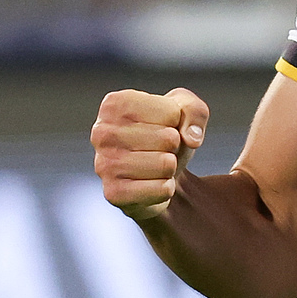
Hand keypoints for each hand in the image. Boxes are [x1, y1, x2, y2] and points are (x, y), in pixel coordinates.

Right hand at [92, 88, 208, 220]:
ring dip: (170, 167)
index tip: (162, 125)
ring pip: (166, 164)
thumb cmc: (165, 134)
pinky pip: (162, 190)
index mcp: (114, 104)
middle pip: (168, 138)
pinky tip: (152, 182)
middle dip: (174, 145)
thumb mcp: (184, 110)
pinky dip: (167, 188)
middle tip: (159, 148)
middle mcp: (102, 132)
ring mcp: (103, 164)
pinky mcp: (113, 194)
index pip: (171, 112)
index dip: (177, 121)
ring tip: (155, 164)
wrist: (157, 173)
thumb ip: (194, 111)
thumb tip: (191, 138)